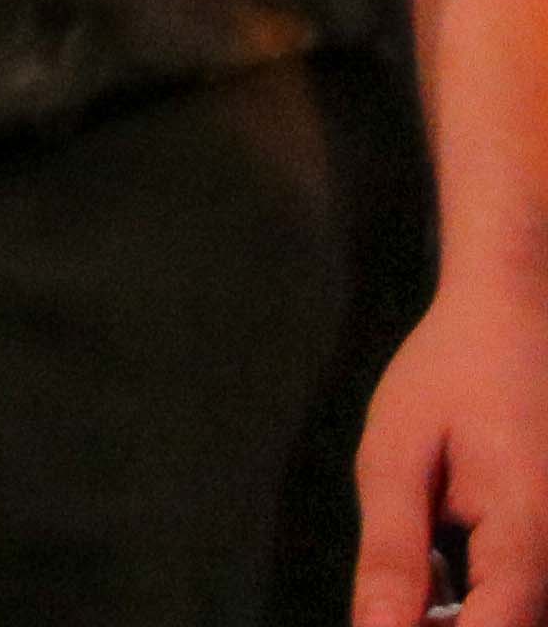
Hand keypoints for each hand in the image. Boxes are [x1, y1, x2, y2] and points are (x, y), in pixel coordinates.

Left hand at [359, 265, 547, 626]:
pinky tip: (439, 572)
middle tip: (396, 593)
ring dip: (460, 616)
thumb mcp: (396, 456)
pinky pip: (522, 596)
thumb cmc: (451, 375)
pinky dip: (480, 602)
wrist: (516, 320)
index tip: (385, 625)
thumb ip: (392, 553)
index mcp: (530, 533)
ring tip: (417, 577)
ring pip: (516, 616)